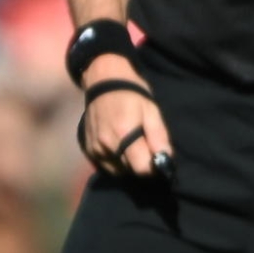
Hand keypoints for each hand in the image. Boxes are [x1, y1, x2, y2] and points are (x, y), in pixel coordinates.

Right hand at [79, 59, 175, 178]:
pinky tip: (119, 148)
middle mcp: (106, 145)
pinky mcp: (87, 149)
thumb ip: (159, 136)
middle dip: (140, 164)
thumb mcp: (151, 110)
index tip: (157, 158)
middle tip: (145, 148)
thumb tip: (166, 159)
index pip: (141, 168)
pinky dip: (115, 162)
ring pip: (117, 171)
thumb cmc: (132, 94)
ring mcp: (94, 148)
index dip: (153, 167)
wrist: (103, 81)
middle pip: (130, 170)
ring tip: (132, 147)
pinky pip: (105, 166)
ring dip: (127, 165)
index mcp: (124, 134)